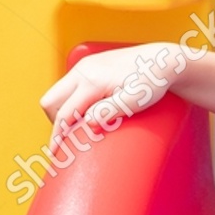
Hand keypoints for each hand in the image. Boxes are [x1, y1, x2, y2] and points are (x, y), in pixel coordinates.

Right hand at [38, 43, 184, 149]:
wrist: (163, 60)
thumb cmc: (152, 82)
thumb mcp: (135, 100)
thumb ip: (110, 111)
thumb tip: (88, 123)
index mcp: (92, 80)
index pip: (64, 113)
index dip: (57, 136)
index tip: (56, 154)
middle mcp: (83, 70)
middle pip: (51, 100)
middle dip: (56, 121)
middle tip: (72, 136)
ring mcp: (85, 65)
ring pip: (58, 92)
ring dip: (62, 110)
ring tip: (81, 124)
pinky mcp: (90, 64)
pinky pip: (68, 85)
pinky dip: (70, 100)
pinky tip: (85, 110)